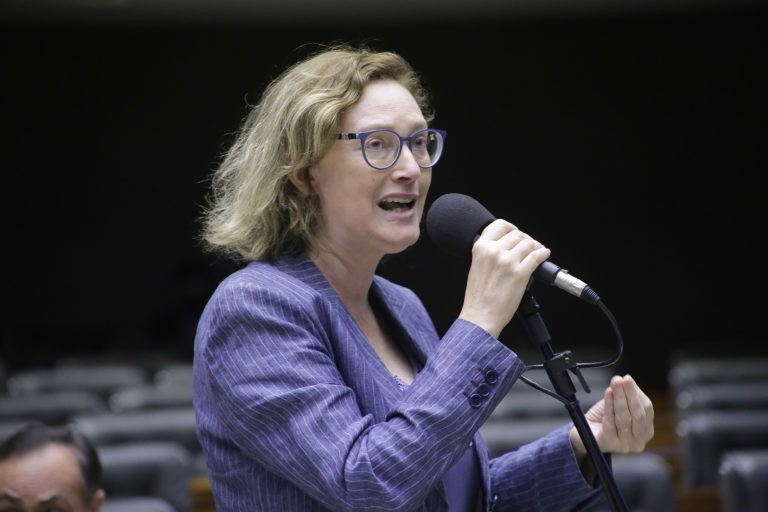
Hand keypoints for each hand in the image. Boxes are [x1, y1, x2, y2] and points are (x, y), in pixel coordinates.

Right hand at [459, 219, 550, 337]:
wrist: (480, 316)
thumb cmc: (478, 297)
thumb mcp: (477, 266)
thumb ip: (488, 253)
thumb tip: (506, 247)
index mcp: (480, 248)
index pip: (500, 225)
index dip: (511, 228)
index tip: (516, 233)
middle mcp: (493, 252)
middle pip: (517, 234)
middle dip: (525, 240)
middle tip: (528, 247)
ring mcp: (507, 262)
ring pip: (529, 243)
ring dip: (536, 246)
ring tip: (537, 252)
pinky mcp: (520, 273)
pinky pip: (537, 256)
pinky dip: (543, 254)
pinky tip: (544, 255)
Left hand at [569, 375, 654, 456]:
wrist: (586, 434)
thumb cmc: (605, 419)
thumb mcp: (619, 405)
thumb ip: (626, 395)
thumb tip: (625, 381)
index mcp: (646, 431)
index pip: (647, 410)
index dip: (638, 394)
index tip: (628, 379)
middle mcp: (638, 441)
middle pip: (637, 415)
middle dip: (630, 395)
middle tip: (622, 379)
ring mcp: (624, 445)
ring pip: (624, 418)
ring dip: (620, 398)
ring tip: (615, 383)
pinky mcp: (609, 444)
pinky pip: (610, 422)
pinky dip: (609, 405)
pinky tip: (608, 394)